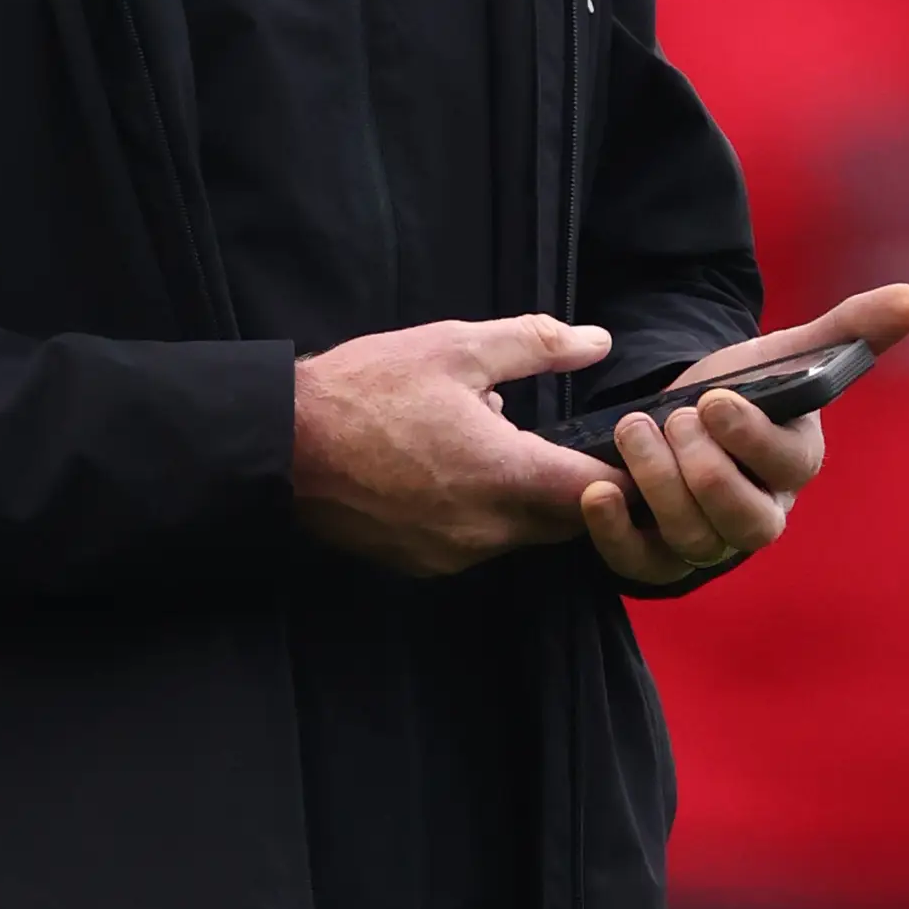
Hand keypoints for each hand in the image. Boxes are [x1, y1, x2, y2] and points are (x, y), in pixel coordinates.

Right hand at [293, 315, 619, 575]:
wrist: (281, 447)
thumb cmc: (366, 391)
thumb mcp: (454, 348)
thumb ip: (536, 344)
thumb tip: (596, 343)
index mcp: (507, 475)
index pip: (600, 492)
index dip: (624, 471)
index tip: (627, 449)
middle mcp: (488, 530)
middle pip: (566, 521)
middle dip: (572, 485)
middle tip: (558, 438)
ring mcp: (454, 555)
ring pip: (520, 533)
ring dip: (523, 497)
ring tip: (488, 442)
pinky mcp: (422, 564)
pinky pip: (477, 542)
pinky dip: (481, 512)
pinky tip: (448, 471)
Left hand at [577, 283, 908, 587]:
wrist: (679, 417)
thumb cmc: (742, 388)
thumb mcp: (785, 354)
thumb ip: (845, 330)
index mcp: (795, 466)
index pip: (787, 470)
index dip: (751, 438)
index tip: (714, 398)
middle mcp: (759, 515)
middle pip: (747, 524)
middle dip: (705, 470)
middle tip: (672, 418)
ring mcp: (710, 542)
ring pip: (695, 541)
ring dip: (658, 484)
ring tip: (632, 429)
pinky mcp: (659, 557)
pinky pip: (643, 566)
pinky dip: (616, 534)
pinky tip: (600, 490)